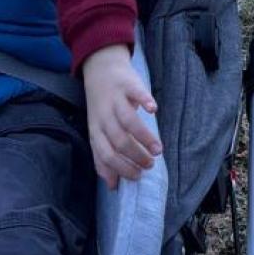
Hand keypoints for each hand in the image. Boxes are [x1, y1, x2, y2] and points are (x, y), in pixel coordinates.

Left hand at [81, 45, 161, 187]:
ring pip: (128, 121)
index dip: (121, 168)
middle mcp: (104, 116)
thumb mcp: (98, 131)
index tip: (137, 177)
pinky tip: (153, 110)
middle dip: (135, 156)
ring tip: (158, 149)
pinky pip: (136, 93)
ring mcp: (115, 99)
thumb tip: (113, 186)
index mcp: (96, 130)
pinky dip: (144, 101)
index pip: (105, 154)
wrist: (101, 68)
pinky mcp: (127, 83)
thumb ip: (103, 157)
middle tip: (150, 164)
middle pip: (118, 140)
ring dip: (143, 137)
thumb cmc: (103, 105)